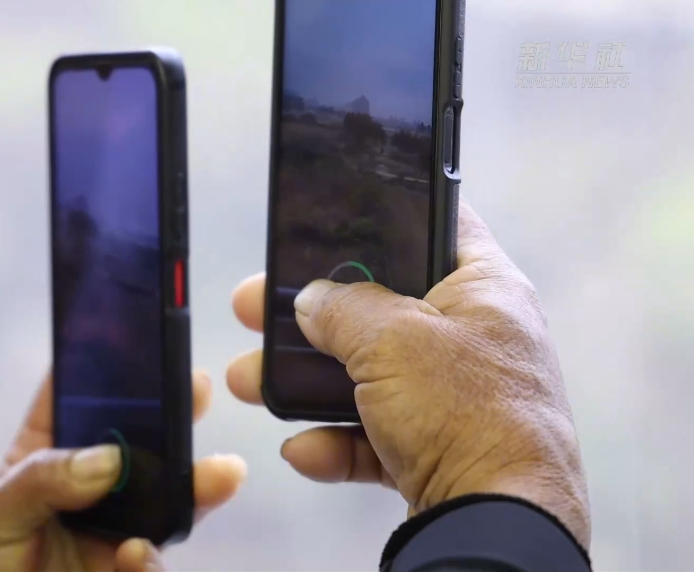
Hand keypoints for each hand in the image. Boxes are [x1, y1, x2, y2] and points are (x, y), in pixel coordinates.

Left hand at [0, 369, 246, 571]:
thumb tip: (107, 460)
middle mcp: (86, 488)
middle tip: (196, 388)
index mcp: (45, 456)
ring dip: (196, 483)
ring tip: (220, 473)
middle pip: (138, 441)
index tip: (131, 331)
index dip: (102, 363)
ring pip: (166, 499)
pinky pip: (154, 563)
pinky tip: (134, 554)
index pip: (75, 399)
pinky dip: (152, 560)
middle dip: (172, 412)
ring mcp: (111, 531)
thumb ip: (40, 482)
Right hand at [226, 199, 590, 546]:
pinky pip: (375, 435)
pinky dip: (335, 441)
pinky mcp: (438, 449)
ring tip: (248, 382)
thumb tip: (310, 302)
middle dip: (311, 315)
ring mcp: (457, 397)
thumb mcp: (393, 339)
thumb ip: (343, 308)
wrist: (500, 522)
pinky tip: (303, 449)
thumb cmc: (467, 412)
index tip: (326, 224)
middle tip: (255, 308)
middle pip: (380, 308)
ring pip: (367, 376)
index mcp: (485, 290)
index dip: (382, 218)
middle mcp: (474, 338)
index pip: (437, 226)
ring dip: (304, 383)